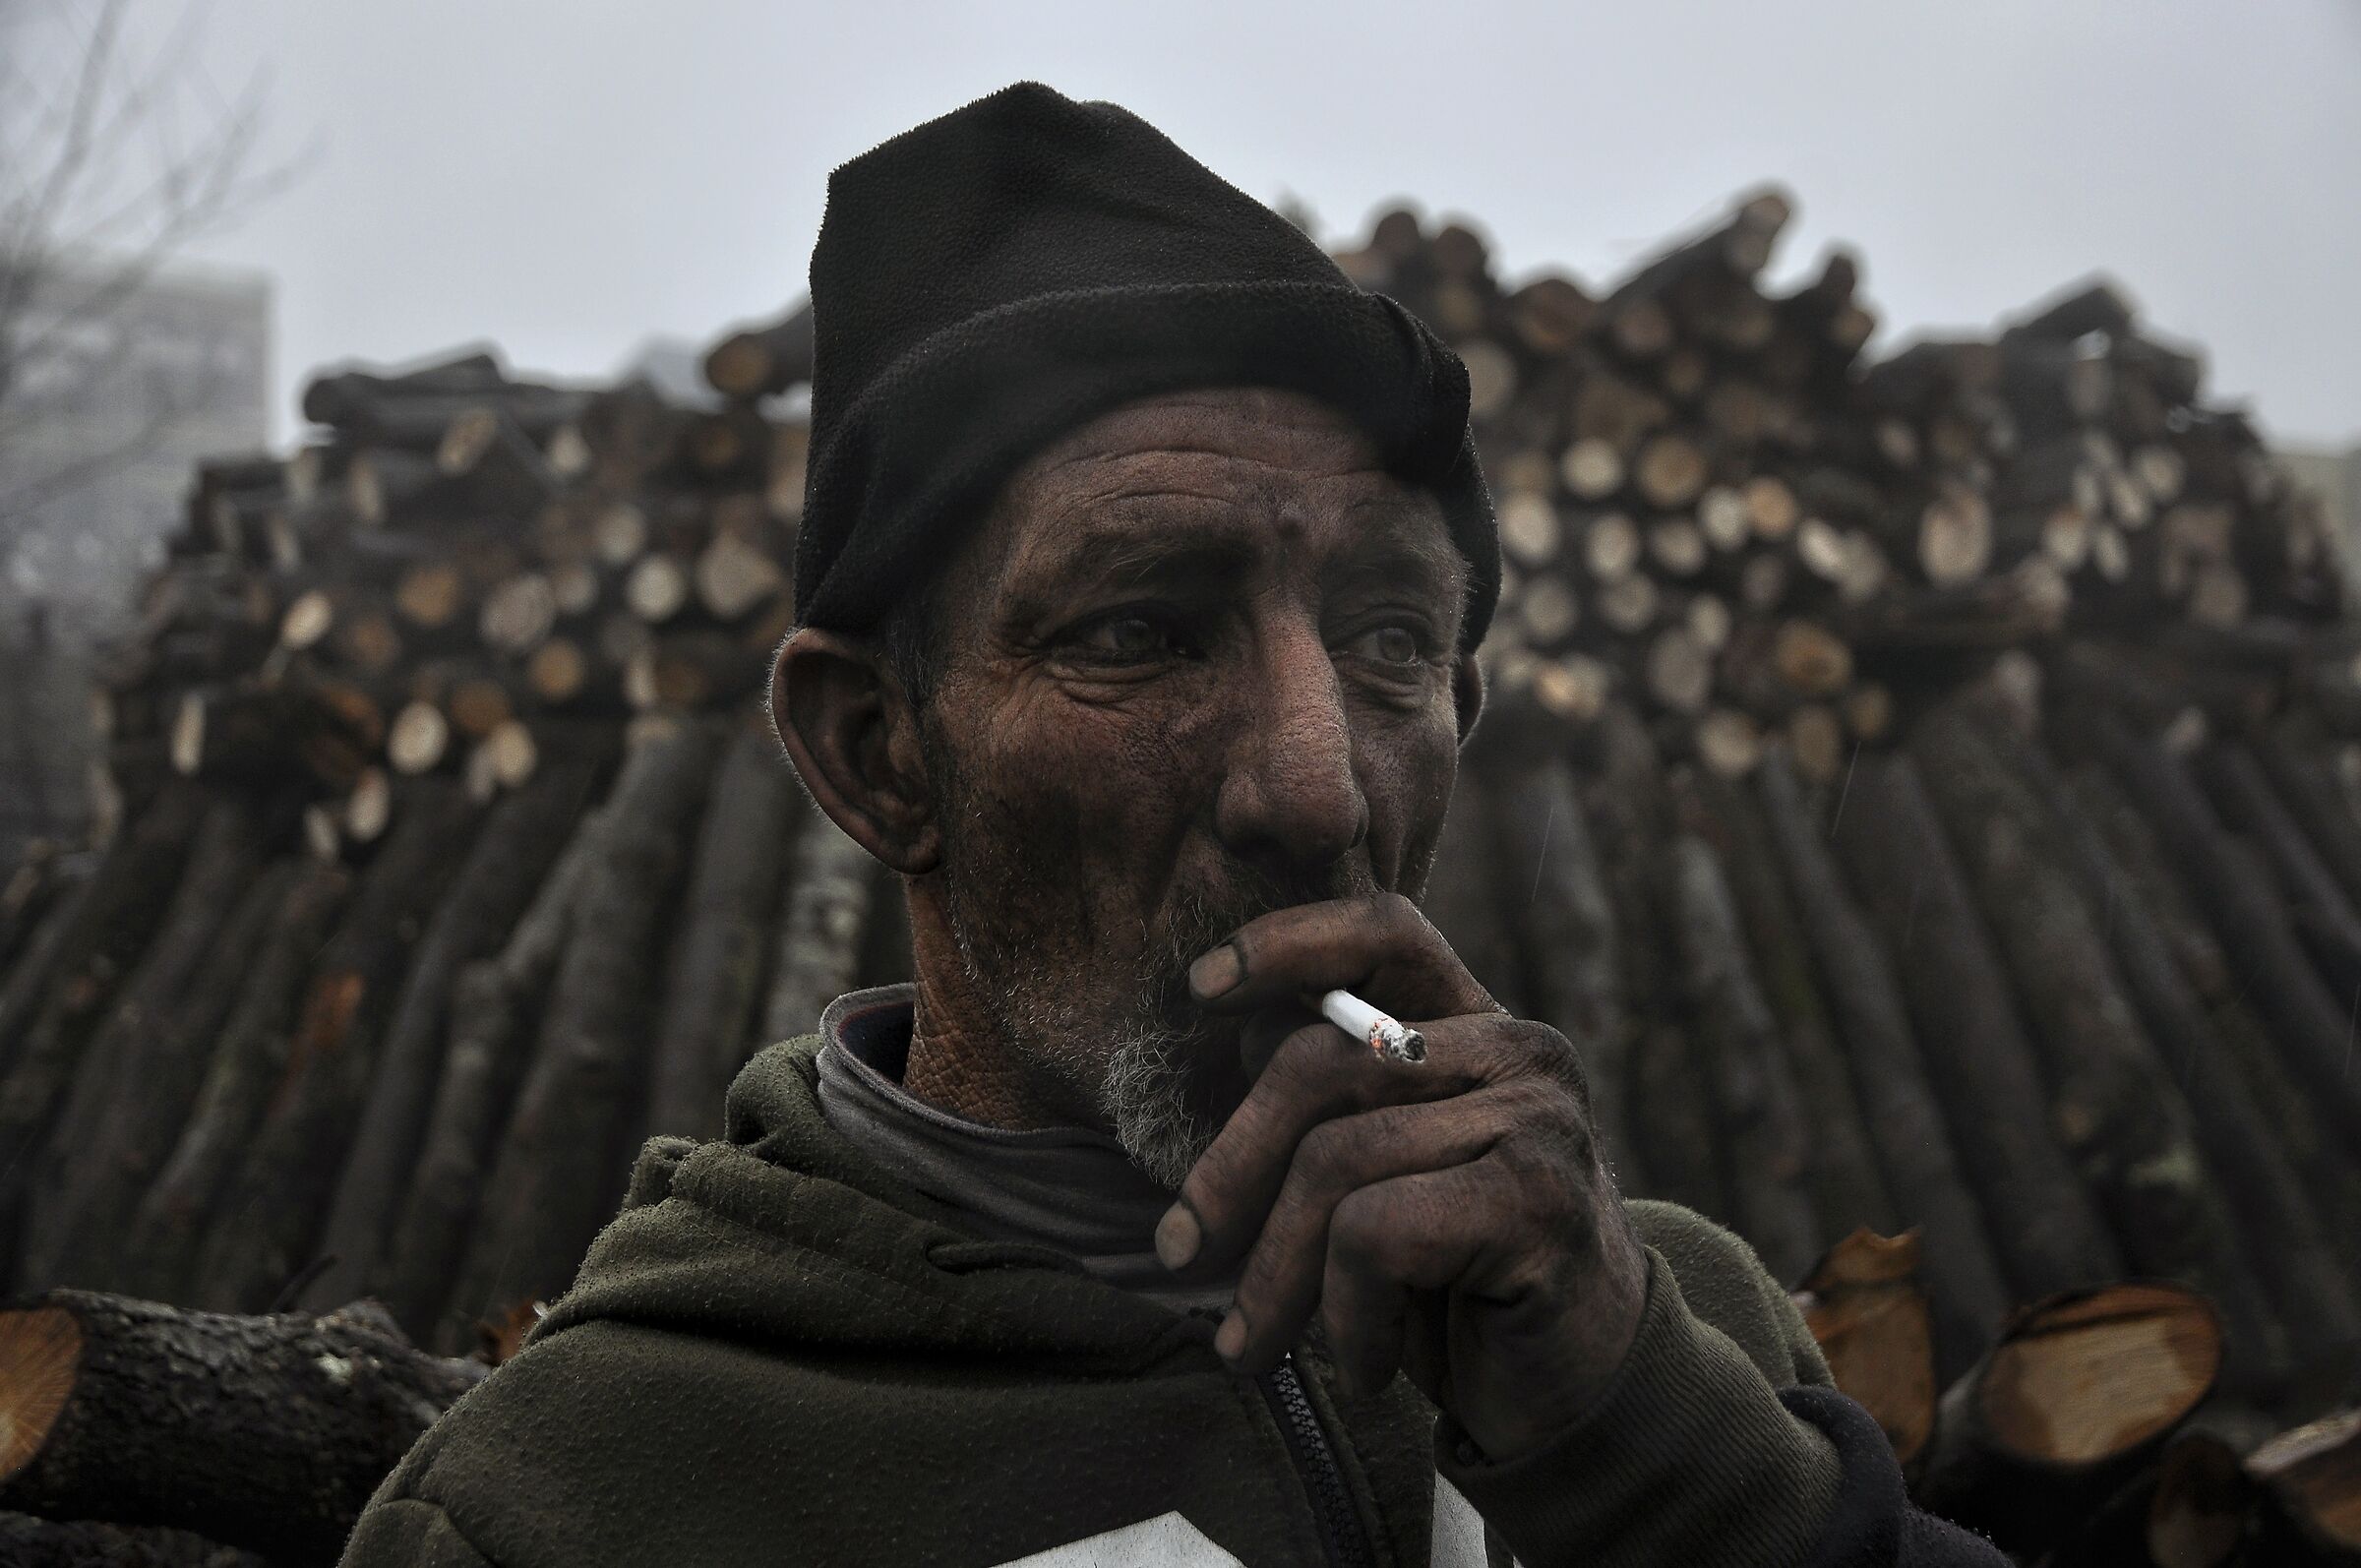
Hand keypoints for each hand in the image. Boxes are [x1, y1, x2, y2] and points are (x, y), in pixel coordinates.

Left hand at [1154, 894, 1646, 1461]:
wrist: (1580, 1400)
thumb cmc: (1456, 1285)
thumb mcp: (1385, 1178)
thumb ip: (1332, 1102)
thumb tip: (1229, 1034)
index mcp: (1474, 1026)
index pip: (1384, 931)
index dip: (1285, 942)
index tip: (1200, 989)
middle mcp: (1519, 1050)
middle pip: (1321, 1062)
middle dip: (1228, 1170)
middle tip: (1179, 1255)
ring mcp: (1540, 1119)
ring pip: (1336, 1160)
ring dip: (1276, 1275)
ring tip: (1259, 1344)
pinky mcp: (1541, 1201)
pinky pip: (1375, 1235)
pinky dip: (1346, 1318)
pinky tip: (1369, 1366)